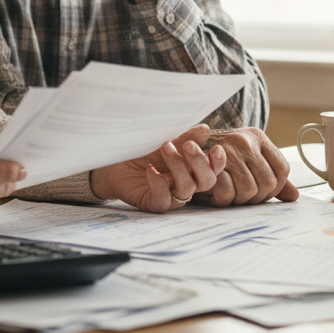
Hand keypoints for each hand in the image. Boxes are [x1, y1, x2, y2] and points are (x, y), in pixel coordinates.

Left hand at [90, 124, 226, 211]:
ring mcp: (171, 196)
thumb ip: (184, 138)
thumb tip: (205, 129)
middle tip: (188, 146)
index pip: (213, 170)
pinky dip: (159, 184)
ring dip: (178, 167)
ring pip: (186, 188)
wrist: (115, 164)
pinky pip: (163, 199)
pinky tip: (151, 169)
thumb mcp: (164, 142)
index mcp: (191, 170)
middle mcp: (185, 184)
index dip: (218, 162)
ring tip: (166, 147)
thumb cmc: (143, 153)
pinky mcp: (154, 203)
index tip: (215, 148)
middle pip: (206, 181)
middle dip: (200, 163)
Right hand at [194, 128, 299, 205]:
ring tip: (227, 197)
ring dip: (238, 201)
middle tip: (240, 199)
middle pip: (268, 183)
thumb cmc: (215, 159)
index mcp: (257, 137)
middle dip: (256, 198)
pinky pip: (227, 191)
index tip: (260, 194)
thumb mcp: (245, 159)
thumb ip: (270, 175)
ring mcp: (228, 148)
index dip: (274, 189)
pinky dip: (222, 199)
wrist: (180, 150)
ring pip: (249, 189)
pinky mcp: (209, 161)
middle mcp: (246, 140)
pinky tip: (216, 197)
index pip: (282, 171)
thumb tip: (293, 196)